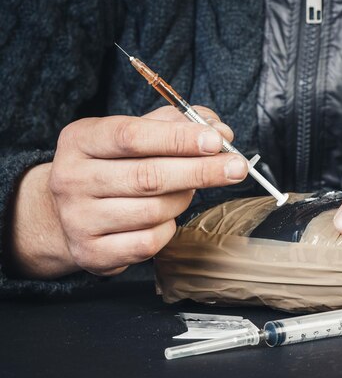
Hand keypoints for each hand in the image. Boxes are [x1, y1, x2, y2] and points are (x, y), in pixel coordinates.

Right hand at [10, 106, 247, 277]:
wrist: (70, 214)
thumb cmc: (115, 167)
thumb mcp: (136, 134)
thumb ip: (177, 125)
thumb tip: (220, 131)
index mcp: (81, 140)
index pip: (132, 136)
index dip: (179, 138)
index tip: (216, 140)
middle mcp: (71, 179)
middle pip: (148, 176)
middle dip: (201, 171)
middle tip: (237, 167)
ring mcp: (78, 219)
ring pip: (154, 211)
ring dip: (183, 200)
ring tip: (187, 190)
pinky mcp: (92, 253)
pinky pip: (149, 242)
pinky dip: (168, 229)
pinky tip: (164, 217)